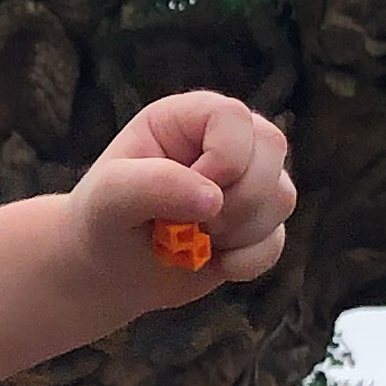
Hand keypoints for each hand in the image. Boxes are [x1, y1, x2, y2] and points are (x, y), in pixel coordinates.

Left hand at [69, 91, 291, 304]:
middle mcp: (224, 141)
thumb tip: (213, 198)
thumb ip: (154, 186)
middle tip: (194, 222)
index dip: (223, 158)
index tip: (188, 193)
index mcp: (187, 117)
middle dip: (238, 199)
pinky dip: (245, 262)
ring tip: (194, 239)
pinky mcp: (256, 223)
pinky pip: (278, 240)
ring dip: (239, 232)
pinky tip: (211, 261)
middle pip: (272, 147)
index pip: (233, 116)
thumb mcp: (110, 197)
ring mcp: (245, 181)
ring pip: (283, 196)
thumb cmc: (102, 219)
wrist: (107, 269)